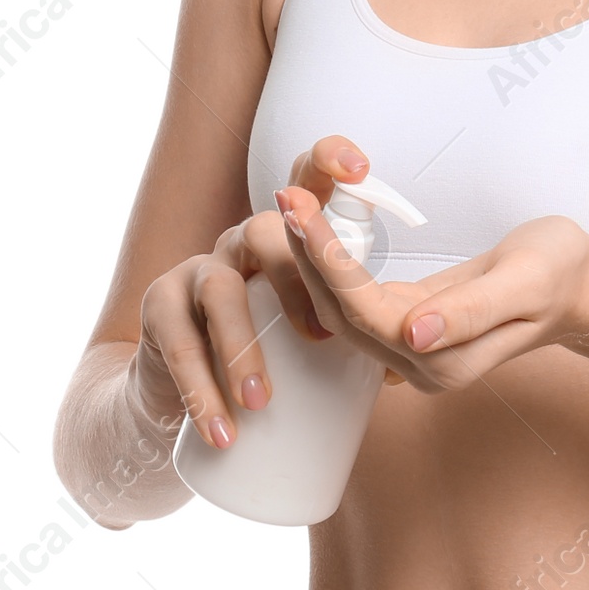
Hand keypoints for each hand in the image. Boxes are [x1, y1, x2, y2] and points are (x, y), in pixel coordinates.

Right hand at [132, 135, 407, 451]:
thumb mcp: (320, 323)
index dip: (330, 161)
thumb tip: (428, 337)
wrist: (187, 387)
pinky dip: (199, 391)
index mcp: (289, 236)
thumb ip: (361, 315)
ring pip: (221, 292)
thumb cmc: (273, 349)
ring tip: (263, 402)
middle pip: (267, 233)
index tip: (361, 167)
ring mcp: (198, 268)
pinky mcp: (160, 306)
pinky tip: (219, 428)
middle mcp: (243, 240)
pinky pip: (178, 343)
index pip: (308, 180)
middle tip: (322, 336)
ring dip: (242, 350)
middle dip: (294, 279)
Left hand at [278, 173, 588, 394]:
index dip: (328, 266)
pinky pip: (358, 303)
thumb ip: (470, 312)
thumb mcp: (524, 282)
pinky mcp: (411, 327)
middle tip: (284, 198)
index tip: (301, 214)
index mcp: (443, 361)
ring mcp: (413, 351)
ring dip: (313, 260)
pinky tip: (313, 234)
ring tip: (291, 207)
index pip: (365, 313)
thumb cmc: (558, 273)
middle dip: (308, 257)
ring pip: (343, 310)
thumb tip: (414, 337)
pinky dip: (332, 267)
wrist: (581, 285)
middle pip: (342, 315)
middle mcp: (420, 366)